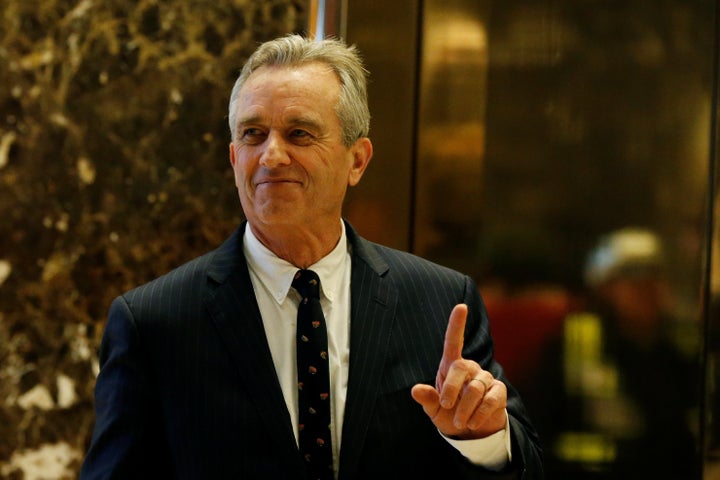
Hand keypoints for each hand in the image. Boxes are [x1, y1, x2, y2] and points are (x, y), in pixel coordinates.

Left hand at [411, 304, 506, 438]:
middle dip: (451, 389)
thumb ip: (427, 399)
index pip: (454, 341)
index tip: (461, 306)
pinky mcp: (499, 391)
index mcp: (451, 366)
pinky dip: (480, 413)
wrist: (471, 432)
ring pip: (475, 388)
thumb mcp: (434, 409)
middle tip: (446, 406)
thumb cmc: (449, 414)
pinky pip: (491, 399)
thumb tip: (415, 390)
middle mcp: (470, 367)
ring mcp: (486, 378)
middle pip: (461, 367)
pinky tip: (473, 423)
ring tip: (460, 422)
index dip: (457, 324)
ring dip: (464, 408)